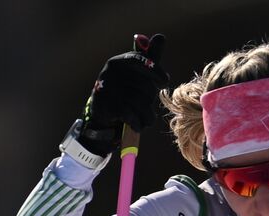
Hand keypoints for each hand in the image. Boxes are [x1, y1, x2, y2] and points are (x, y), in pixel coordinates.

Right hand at [76, 33, 167, 156]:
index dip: (155, 70)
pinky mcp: (105, 106)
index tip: (165, 82)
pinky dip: (137, 122)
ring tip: (148, 119)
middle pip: (142, 85)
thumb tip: (160, 37)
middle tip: (150, 106)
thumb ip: (150, 57)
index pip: (139, 60)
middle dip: (150, 99)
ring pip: (138, 102)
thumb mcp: (137, 73)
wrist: (103, 115)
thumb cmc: (125, 91)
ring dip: (146, 115)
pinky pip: (129, 114)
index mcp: (118, 62)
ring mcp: (106, 90)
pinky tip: (139, 125)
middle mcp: (110, 73)